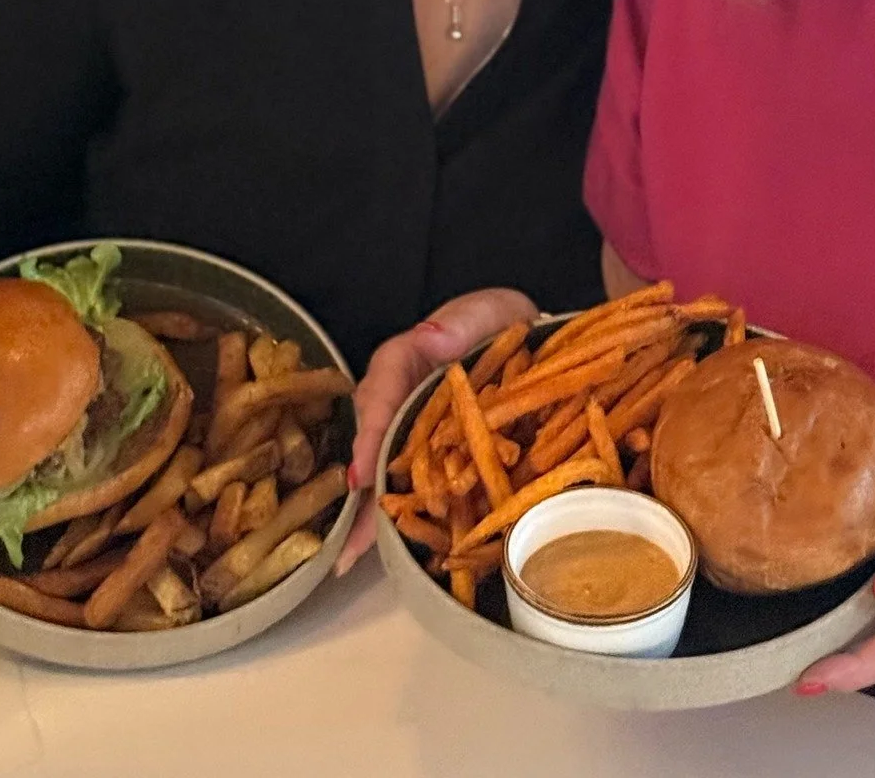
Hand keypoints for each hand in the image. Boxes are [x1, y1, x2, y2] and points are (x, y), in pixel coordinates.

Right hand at [335, 288, 538, 575]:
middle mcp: (400, 401)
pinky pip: (420, 485)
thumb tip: (433, 338)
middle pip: (374, 447)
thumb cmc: (494, 321)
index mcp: (403, 363)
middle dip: (363, 497)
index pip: (379, 397)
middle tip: (349, 546)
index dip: (369, 439)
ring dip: (375, 517)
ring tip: (356, 561)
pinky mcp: (439, 454)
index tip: (362, 477)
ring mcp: (417, 431)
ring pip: (390, 473)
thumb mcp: (482, 313)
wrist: (524, 335)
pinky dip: (410, 517)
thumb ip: (461, 324)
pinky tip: (401, 552)